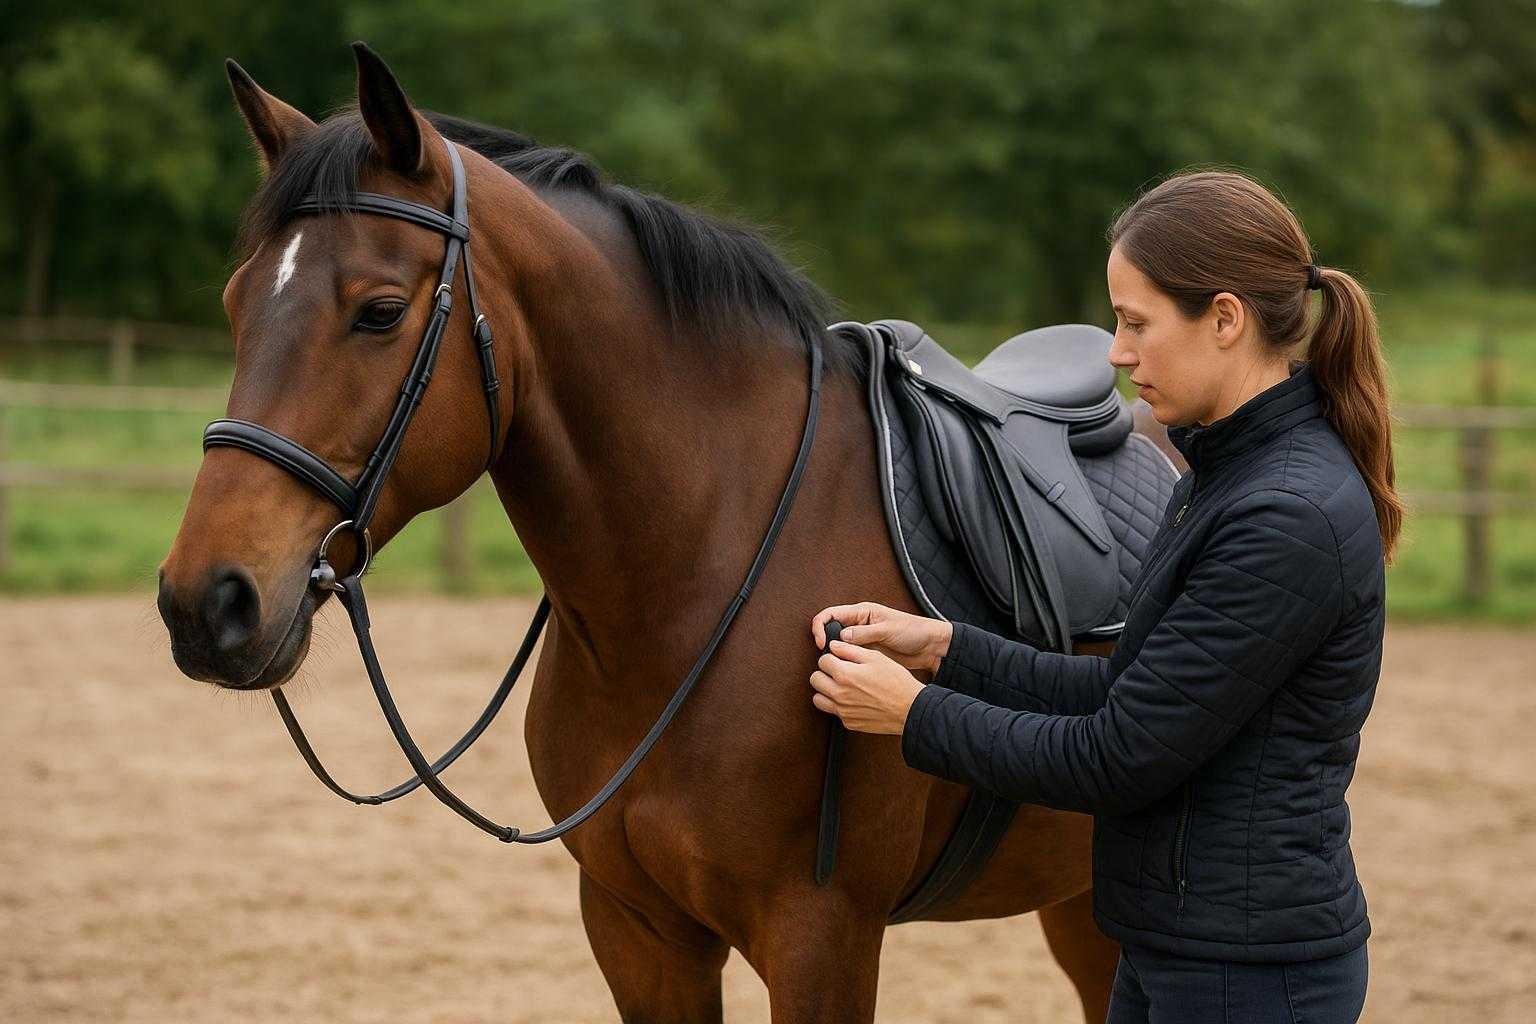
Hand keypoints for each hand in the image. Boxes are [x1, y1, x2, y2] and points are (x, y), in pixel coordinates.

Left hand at [809, 640, 923, 734]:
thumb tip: (834, 645)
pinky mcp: (849, 723)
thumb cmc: (897, 682)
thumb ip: (850, 650)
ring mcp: (843, 711)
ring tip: (840, 686)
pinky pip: (834, 712)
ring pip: (818, 698)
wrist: (910, 709)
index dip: (831, 657)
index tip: (839, 659)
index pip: (822, 661)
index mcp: (844, 675)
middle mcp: (839, 694)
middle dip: (824, 673)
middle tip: (838, 672)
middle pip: (815, 679)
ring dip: (825, 690)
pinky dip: (838, 705)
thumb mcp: (876, 658)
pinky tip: (852, 700)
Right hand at [810, 602, 952, 674]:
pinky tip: (845, 672)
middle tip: (827, 659)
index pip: (830, 614)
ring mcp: (862, 640)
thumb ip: (865, 633)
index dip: (820, 627)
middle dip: (824, 643)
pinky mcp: (867, 653)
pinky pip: (849, 657)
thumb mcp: (888, 630)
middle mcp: (858, 624)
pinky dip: (844, 663)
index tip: (821, 644)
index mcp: (862, 612)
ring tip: (835, 667)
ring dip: (834, 655)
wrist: (930, 647)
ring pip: (837, 646)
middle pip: (830, 630)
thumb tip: (841, 637)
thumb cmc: (913, 631)